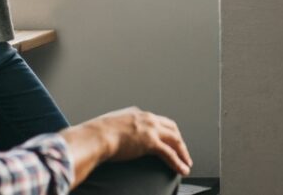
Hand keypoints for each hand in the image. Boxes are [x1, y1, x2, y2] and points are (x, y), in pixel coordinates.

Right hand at [61, 106, 191, 185]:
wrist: (95, 136)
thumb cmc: (96, 134)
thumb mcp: (108, 126)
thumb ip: (116, 129)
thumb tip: (111, 137)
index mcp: (136, 113)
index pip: (157, 120)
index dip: (165, 131)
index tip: (168, 140)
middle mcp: (146, 118)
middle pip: (171, 128)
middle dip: (179, 140)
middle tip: (183, 152)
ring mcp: (150, 129)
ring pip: (175, 139)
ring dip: (183, 152)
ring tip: (187, 163)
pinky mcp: (151, 142)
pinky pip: (170, 153)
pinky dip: (178, 162)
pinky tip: (182, 169)